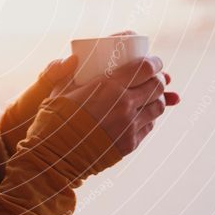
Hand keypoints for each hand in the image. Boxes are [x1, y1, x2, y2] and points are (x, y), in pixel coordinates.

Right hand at [49, 54, 179, 156]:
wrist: (55, 156)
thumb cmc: (54, 119)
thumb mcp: (61, 89)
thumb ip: (71, 71)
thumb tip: (75, 58)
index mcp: (109, 86)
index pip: (146, 68)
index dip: (155, 62)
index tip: (154, 61)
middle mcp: (124, 105)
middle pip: (157, 86)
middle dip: (159, 78)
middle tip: (154, 77)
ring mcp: (129, 126)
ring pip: (158, 107)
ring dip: (157, 98)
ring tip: (150, 95)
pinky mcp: (130, 144)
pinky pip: (149, 126)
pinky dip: (149, 117)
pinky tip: (140, 114)